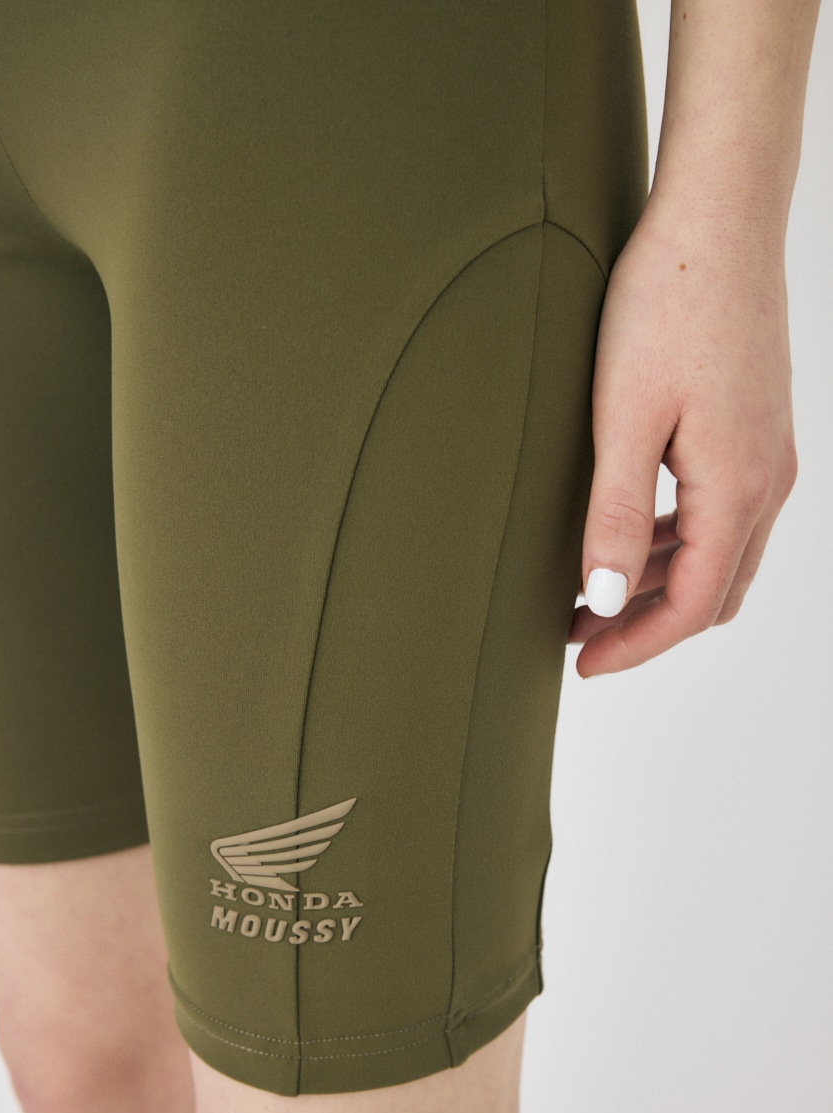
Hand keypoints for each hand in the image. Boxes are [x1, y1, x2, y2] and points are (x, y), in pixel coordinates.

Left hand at [568, 198, 798, 676]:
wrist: (716, 217)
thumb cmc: (668, 304)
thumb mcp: (625, 418)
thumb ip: (614, 515)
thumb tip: (604, 600)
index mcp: (737, 488)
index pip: (691, 605)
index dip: (637, 645)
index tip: (583, 663)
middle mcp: (765, 481)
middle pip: (711, 590)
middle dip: (646, 623)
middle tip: (579, 636)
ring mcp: (766, 454)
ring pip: (715, 554)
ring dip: (655, 583)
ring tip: (588, 592)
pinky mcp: (752, 429)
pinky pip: (718, 513)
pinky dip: (672, 541)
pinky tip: (624, 534)